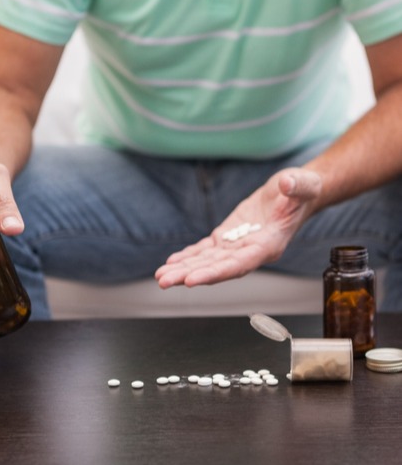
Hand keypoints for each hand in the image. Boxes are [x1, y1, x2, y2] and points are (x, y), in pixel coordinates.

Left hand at [155, 168, 321, 287]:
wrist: (294, 194)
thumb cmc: (301, 191)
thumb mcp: (303, 185)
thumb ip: (298, 187)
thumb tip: (287, 184)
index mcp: (267, 246)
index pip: (238, 264)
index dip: (215, 273)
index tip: (192, 280)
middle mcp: (249, 251)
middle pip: (216, 268)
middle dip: (189, 275)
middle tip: (164, 281)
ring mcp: (236, 246)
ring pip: (206, 261)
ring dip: (183, 269)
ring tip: (161, 276)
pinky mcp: (227, 237)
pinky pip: (205, 249)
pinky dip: (188, 255)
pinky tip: (172, 261)